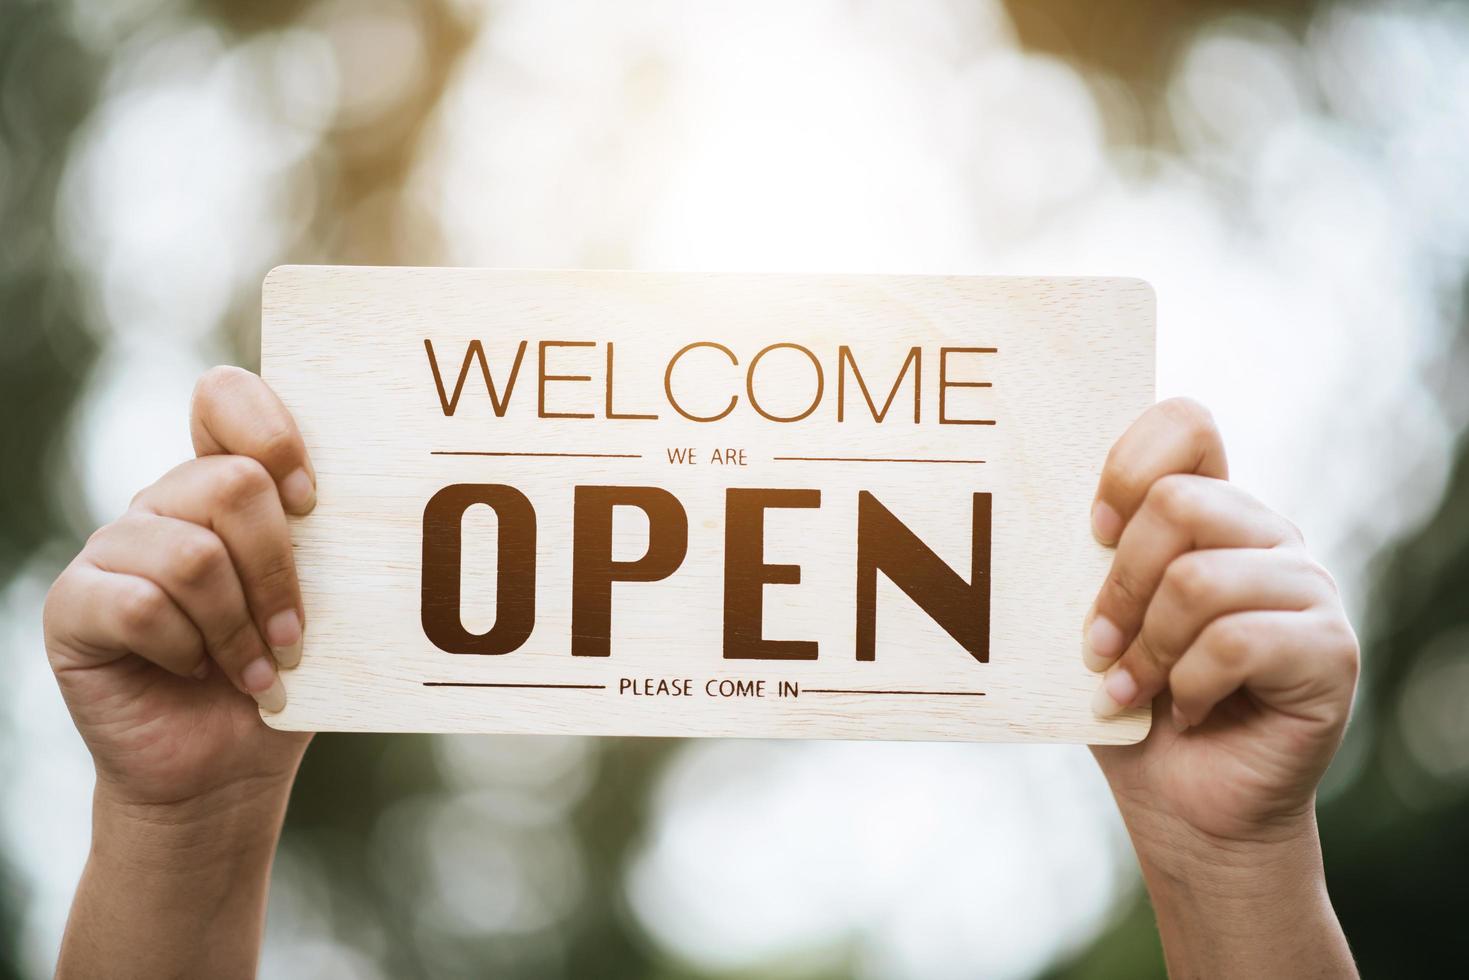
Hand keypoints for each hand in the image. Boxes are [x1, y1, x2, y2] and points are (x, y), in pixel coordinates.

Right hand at [43, 366, 315, 812]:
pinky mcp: (74, 603)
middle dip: (278, 570)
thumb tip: (388, 508)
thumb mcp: (325, 604)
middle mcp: (163, 503)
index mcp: (222, 484)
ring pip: (192, 554)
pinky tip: (197, 674)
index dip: (274, 434)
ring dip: (240, 626)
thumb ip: (331, 547)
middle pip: (229, 483)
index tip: (313, 501)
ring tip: (258, 670)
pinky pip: (143, 606)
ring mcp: (112, 549)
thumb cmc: (284, 676)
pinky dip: (189, 650)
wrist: (226, 768)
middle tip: (295, 635)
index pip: (225, 397)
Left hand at [1084, 398, 1358, 976]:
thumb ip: (1081, 562)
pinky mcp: (1329, 649)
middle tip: (1097, 644)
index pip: (1186, 424)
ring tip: (1131, 686)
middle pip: (1178, 503)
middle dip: (1118, 584)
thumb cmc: (1129, 702)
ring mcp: (1307, 587)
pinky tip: (1185, 712)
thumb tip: (1017, 509)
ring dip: (1146, 647)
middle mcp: (1266, 536)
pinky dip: (1188, 686)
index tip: (1091, 534)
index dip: (1126, 466)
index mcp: (1211, 510)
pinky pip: (1236, 641)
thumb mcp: (1090, 618)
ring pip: (1200, 578)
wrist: (1185, 803)